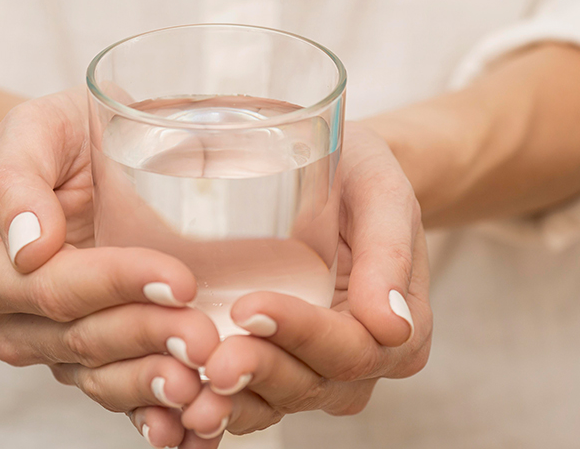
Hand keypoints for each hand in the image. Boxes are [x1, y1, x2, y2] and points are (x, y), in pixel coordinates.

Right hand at [0, 90, 220, 440]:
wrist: (77, 161)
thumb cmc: (58, 139)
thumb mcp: (34, 130)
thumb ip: (16, 180)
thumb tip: (28, 245)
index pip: (57, 287)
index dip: (118, 286)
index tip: (179, 280)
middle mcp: (16, 318)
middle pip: (84, 339)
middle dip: (148, 339)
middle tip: (204, 339)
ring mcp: (55, 346)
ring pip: (102, 377)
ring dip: (153, 386)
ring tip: (203, 388)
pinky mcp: (93, 360)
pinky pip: (119, 396)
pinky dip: (154, 415)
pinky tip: (192, 426)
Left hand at [131, 123, 431, 446]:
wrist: (336, 175)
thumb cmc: (360, 176)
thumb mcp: (382, 195)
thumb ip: (388, 252)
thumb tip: (392, 326)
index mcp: (399, 331)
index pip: (352, 348)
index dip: (301, 334)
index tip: (249, 308)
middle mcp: (360, 362)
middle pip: (311, 384)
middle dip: (260, 372)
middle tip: (211, 360)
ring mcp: (316, 371)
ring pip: (276, 401)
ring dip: (232, 401)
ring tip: (187, 383)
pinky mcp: (277, 367)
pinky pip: (250, 399)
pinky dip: (217, 404)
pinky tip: (179, 400)